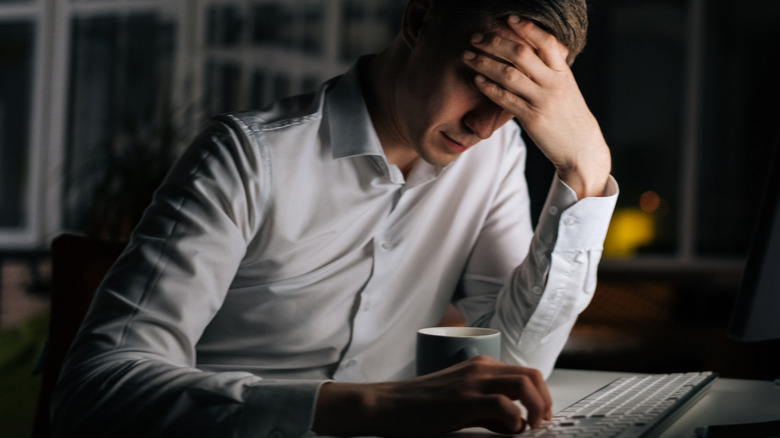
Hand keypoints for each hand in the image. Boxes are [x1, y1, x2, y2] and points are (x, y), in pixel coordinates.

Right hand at [312, 356, 552, 436]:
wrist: (388, 404)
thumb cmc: (418, 405)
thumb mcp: (459, 401)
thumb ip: (487, 408)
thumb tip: (513, 422)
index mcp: (479, 366)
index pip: (525, 373)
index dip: (541, 395)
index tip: (543, 415)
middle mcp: (480, 368)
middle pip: (531, 375)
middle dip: (545, 400)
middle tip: (543, 423)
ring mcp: (472, 382)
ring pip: (524, 385)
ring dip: (537, 408)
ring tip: (532, 427)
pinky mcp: (464, 400)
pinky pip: (504, 405)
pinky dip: (515, 420)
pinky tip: (509, 431)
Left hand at [463, 16, 610, 198]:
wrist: (582, 149)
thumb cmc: (570, 117)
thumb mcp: (566, 88)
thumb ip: (551, 71)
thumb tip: (532, 54)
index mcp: (563, 72)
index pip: (546, 42)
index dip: (527, 28)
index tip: (508, 18)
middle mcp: (554, 83)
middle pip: (522, 54)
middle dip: (495, 42)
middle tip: (476, 37)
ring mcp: (543, 100)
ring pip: (509, 75)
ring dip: (485, 63)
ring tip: (468, 56)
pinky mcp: (532, 118)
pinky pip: (506, 99)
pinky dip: (489, 88)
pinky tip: (476, 80)